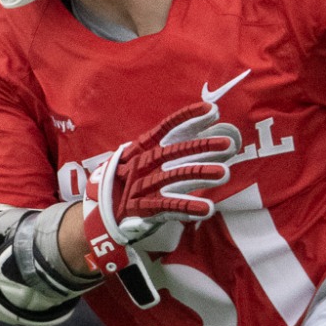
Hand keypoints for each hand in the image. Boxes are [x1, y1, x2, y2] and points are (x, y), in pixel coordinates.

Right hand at [80, 101, 241, 276]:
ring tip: (224, 173)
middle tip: (228, 144)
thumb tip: (206, 141)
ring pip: (173, 177)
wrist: (98, 214)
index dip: (188, 118)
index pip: (166, 129)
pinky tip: (206, 208)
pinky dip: (187, 208)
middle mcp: (140, 164)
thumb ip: (170, 152)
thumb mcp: (142, 162)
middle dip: (202, 147)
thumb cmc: (127, 184)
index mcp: (141, 149)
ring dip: (199, 175)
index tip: (212, 111)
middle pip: (174, 152)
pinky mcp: (140, 209)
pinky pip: (166, 207)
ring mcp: (139, 186)